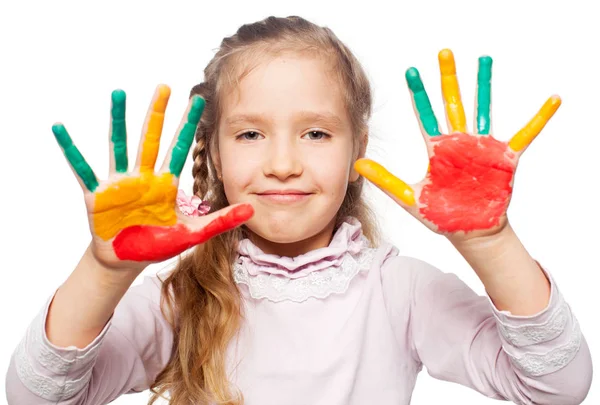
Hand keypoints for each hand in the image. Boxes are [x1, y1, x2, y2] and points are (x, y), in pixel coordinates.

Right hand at [52, 85, 253, 269]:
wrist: (127, 260)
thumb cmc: (157, 244)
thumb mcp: (193, 233)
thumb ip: (221, 221)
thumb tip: (253, 209)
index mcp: (165, 183)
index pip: (180, 148)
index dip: (189, 126)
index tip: (198, 101)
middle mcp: (143, 176)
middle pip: (151, 139)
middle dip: (158, 114)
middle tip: (165, 86)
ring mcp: (119, 182)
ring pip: (119, 145)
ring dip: (118, 121)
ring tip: (118, 94)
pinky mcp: (97, 194)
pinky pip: (82, 169)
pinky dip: (71, 150)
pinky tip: (60, 129)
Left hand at [355, 49, 559, 242]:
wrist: (469, 232)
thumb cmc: (441, 215)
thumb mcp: (409, 198)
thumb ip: (385, 179)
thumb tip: (357, 164)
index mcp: (438, 150)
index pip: (426, 116)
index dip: (419, 95)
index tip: (410, 72)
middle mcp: (459, 143)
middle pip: (453, 104)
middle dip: (448, 80)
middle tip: (444, 53)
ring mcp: (482, 148)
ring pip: (482, 110)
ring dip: (483, 86)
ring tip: (483, 61)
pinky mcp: (504, 158)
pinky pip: (525, 134)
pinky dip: (539, 119)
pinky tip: (553, 100)